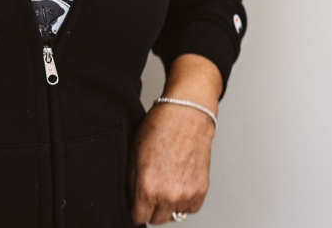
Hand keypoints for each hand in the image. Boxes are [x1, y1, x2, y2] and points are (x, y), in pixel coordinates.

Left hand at [129, 103, 214, 224]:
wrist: (186, 115)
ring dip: (169, 205)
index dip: (135, 211)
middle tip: (151, 192)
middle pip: (156, 219)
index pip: (138, 219)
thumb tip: (130, 200)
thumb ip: (131, 183)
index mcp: (147, 187)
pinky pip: (190, 209)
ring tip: (166, 184)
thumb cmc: (160, 128)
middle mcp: (168, 195)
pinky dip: (185, 201)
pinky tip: (179, 183)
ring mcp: (186, 194)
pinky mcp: (201, 190)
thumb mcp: (133, 154)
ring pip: (174, 215)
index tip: (137, 205)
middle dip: (151, 209)